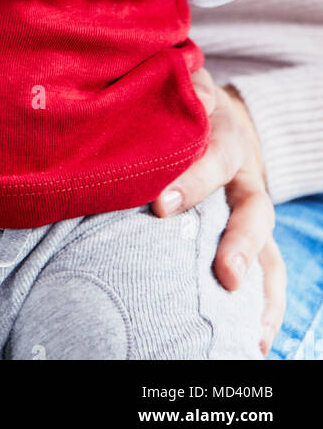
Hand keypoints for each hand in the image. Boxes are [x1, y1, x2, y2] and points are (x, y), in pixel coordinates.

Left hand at [151, 69, 284, 356]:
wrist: (215, 112)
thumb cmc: (183, 105)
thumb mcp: (182, 88)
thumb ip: (181, 89)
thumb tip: (191, 93)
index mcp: (225, 137)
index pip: (216, 157)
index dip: (194, 181)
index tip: (160, 206)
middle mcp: (246, 177)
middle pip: (254, 211)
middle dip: (240, 244)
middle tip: (224, 275)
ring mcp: (251, 208)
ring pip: (267, 248)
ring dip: (260, 287)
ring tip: (255, 333)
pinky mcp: (249, 234)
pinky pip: (266, 270)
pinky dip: (265, 304)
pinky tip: (258, 339)